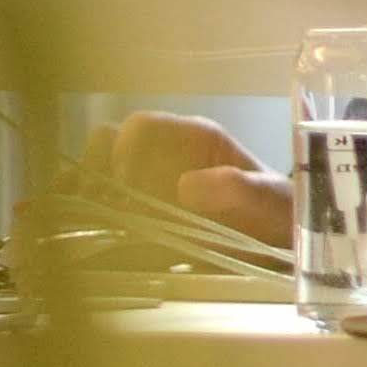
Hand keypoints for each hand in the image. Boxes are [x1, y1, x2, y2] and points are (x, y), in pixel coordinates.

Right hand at [101, 109, 294, 241]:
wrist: (283, 240)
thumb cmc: (278, 211)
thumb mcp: (268, 200)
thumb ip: (237, 188)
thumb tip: (186, 186)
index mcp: (195, 138)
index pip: (141, 126)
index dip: (125, 151)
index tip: (128, 186)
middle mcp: (166, 154)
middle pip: (107, 144)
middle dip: (98, 173)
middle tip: (104, 207)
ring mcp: (152, 183)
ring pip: (98, 174)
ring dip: (87, 194)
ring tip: (91, 221)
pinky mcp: (145, 213)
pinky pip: (105, 206)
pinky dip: (89, 214)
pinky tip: (83, 232)